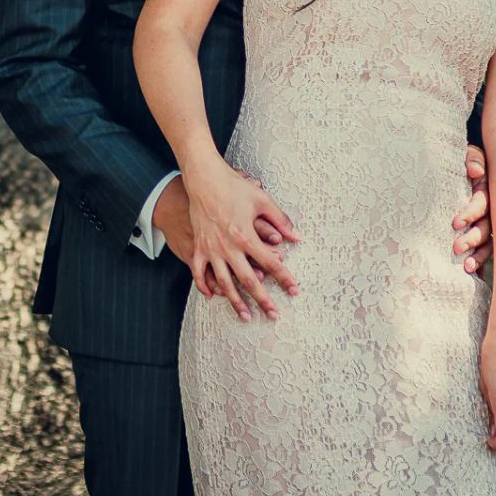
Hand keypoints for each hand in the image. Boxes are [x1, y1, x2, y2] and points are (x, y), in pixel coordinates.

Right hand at [184, 160, 300, 322]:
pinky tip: (214, 296)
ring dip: (236, 302)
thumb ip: (281, 220)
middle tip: (274, 315)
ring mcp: (211, 249)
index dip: (284, 278)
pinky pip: (199, 273)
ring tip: (246, 317)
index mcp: (246, 236)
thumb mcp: (262, 200)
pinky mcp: (198, 247)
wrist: (203, 178)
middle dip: (263, 300)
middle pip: (249, 280)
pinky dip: (205, 286)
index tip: (294, 290)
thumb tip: (297, 237)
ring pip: (224, 283)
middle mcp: (229, 247)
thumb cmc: (233, 187)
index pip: (271, 263)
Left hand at [452, 144, 492, 276]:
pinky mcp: (489, 234)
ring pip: (490, 242)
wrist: (474, 168)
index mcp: (489, 189)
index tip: (455, 223)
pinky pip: (488, 250)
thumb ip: (472, 158)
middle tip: (456, 248)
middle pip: (487, 227)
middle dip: (472, 238)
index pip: (482, 203)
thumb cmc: (468, 161)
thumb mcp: (470, 154)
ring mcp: (494, 223)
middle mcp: (495, 209)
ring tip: (466, 267)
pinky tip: (474, 274)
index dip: (470, 213)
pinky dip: (481, 262)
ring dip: (479, 255)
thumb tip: (474, 170)